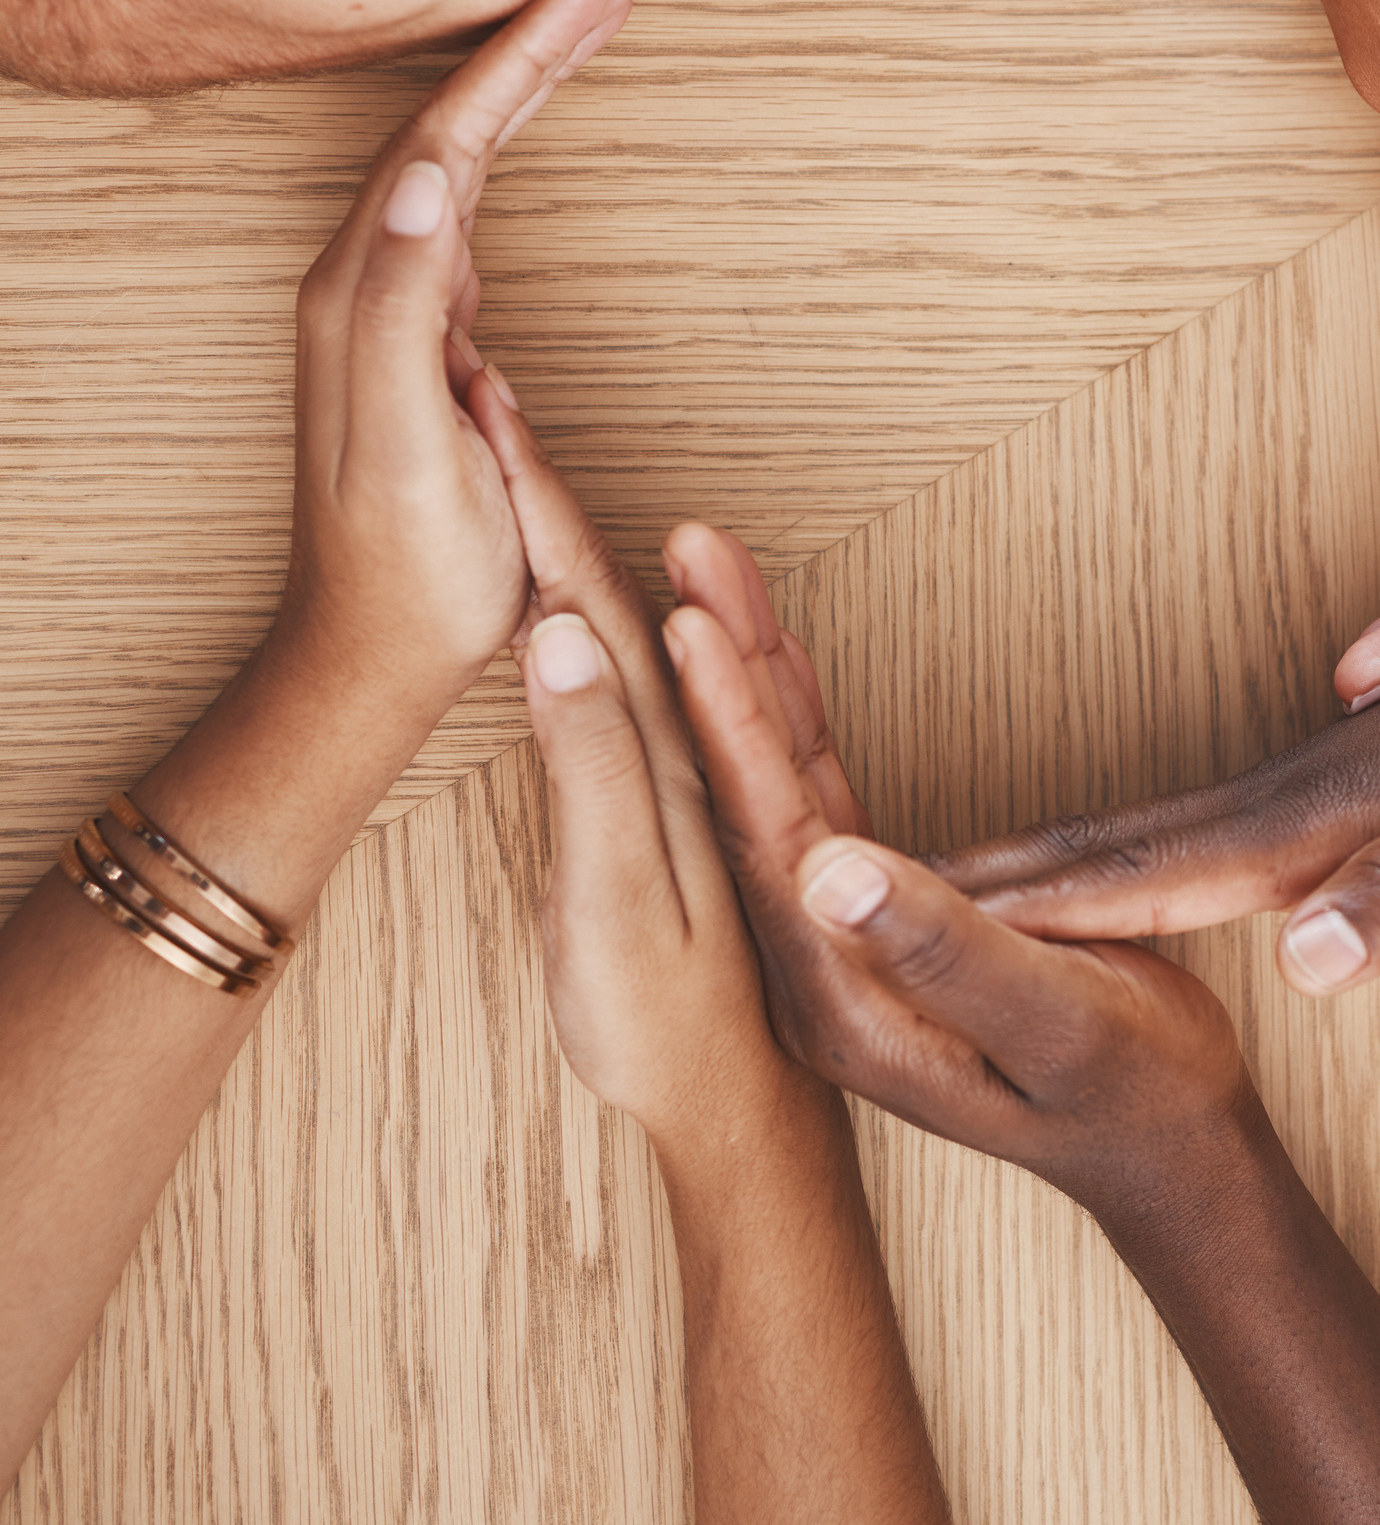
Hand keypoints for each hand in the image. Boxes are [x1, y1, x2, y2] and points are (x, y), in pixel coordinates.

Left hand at [270, 0, 644, 732]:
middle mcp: (367, 280)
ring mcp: (394, 305)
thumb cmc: (407, 571)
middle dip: (530, 35)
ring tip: (590, 8)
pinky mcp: (424, 335)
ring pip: (463, 153)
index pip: (447, 135)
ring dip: (524, 76)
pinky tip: (537, 123)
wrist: (370, 659)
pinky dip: (514, 142)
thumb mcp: (406, 441)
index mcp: (363, 292)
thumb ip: (404, 309)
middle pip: (453, 122)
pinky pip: (469, 203)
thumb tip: (431, 177)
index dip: (521, 50)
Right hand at [487, 438, 843, 1132]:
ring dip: (634, 544)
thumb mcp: (611, 897)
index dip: (537, 506)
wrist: (746, 1122)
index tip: (487, 412)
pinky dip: (710, 635)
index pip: (599, 602)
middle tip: (504, 402)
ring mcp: (731, 788)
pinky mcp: (739, 828)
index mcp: (676, 748)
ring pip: (688, 641)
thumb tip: (564, 635)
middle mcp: (712, 753)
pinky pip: (728, 697)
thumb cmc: (665, 1029)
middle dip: (563, 499)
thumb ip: (593, 765)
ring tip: (567, 454)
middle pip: (634, 601)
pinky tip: (707, 621)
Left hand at [653, 533, 1251, 1227]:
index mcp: (843, 1000)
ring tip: (707, 569)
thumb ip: (943, 949)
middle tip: (683, 554)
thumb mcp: (1055, 1022)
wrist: (1168, 1154)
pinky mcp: (882, 912)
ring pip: (779, 782)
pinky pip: (822, 792)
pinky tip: (775, 652)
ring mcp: (845, 940)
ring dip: (745, 673)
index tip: (691, 626)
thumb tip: (837, 869)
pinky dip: (796, 712)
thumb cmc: (1133, 1094)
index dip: (730, 726)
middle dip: (713, 670)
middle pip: (748, 797)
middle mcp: (822, 968)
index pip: (768, 840)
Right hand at [937, 567, 1379, 998]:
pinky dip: (1103, 852)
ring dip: (1023, 864)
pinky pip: (1184, 826)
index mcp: (1326, 814)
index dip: (1038, 920)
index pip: (1154, 875)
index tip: (916, 936)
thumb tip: (1301, 962)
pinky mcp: (1327, 779)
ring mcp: (1303, 778)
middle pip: (1113, 844)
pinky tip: (1076, 872)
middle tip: (838, 903)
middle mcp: (1293, 790)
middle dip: (982, 880)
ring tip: (918, 888)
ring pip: (1136, 830)